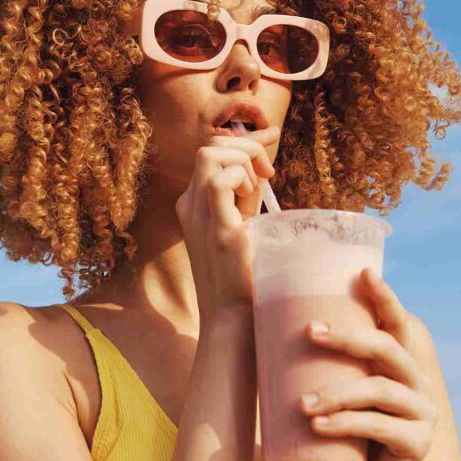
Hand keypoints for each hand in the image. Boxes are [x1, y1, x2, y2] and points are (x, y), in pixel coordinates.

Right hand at [174, 125, 278, 322]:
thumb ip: (246, 197)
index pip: (212, 154)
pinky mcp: (216, 228)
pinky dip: (240, 178)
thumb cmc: (242, 274)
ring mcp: (198, 215)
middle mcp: (189, 205)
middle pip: (209, 147)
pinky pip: (219, 180)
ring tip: (256, 189)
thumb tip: (261, 171)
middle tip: (268, 173)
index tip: (270, 145)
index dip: (244, 143)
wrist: (234, 316)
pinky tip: (251, 199)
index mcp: (193, 203)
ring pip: (209, 154)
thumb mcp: (243, 225)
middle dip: (246, 147)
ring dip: (242, 160)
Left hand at [299, 268, 437, 460]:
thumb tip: (263, 331)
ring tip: (302, 404)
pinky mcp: (417, 442)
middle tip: (310, 331)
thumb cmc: (345, 437)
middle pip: (386, 347)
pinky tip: (320, 426)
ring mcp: (422, 412)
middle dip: (348, 336)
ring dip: (337, 392)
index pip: (396, 323)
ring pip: (379, 388)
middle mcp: (416, 382)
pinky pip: (379, 426)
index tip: (364, 272)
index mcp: (398, 365)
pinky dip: (347, 423)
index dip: (385, 297)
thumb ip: (315, 370)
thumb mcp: (333, 398)